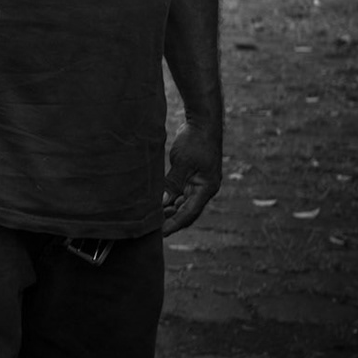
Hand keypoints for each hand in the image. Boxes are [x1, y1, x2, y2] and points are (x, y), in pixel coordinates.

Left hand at [161, 120, 221, 235]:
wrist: (203, 123)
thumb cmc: (195, 141)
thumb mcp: (182, 162)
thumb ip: (172, 183)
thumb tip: (162, 203)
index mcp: (207, 188)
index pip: (189, 213)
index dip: (174, 224)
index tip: (161, 234)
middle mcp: (204, 189)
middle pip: (186, 212)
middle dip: (170, 221)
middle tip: (151, 229)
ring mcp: (199, 183)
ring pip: (182, 204)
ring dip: (168, 211)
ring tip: (151, 219)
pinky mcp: (192, 177)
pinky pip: (180, 193)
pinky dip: (169, 199)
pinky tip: (156, 203)